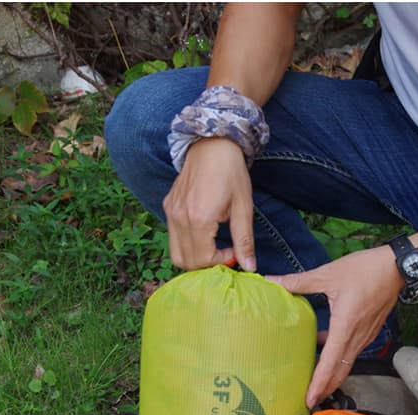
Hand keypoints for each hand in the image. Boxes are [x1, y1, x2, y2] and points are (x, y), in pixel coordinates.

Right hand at [162, 137, 255, 270]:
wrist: (212, 145)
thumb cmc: (231, 174)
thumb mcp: (243, 208)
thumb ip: (244, 240)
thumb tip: (250, 267)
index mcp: (199, 218)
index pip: (203, 259)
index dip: (220, 262)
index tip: (234, 252)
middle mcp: (179, 217)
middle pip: (186, 262)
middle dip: (206, 264)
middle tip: (224, 253)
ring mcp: (170, 212)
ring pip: (176, 253)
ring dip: (195, 258)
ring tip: (213, 247)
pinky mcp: (167, 207)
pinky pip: (173, 237)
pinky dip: (187, 245)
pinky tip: (204, 234)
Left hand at [266, 246, 401, 407]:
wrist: (397, 267)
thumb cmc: (365, 269)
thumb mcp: (329, 274)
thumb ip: (299, 281)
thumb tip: (272, 281)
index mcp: (345, 326)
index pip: (330, 363)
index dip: (319, 383)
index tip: (310, 399)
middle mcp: (357, 336)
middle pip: (340, 372)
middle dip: (325, 389)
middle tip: (309, 401)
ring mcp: (365, 335)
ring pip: (347, 364)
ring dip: (332, 376)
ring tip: (315, 383)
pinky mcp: (369, 331)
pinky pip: (352, 351)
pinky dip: (339, 359)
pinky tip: (324, 348)